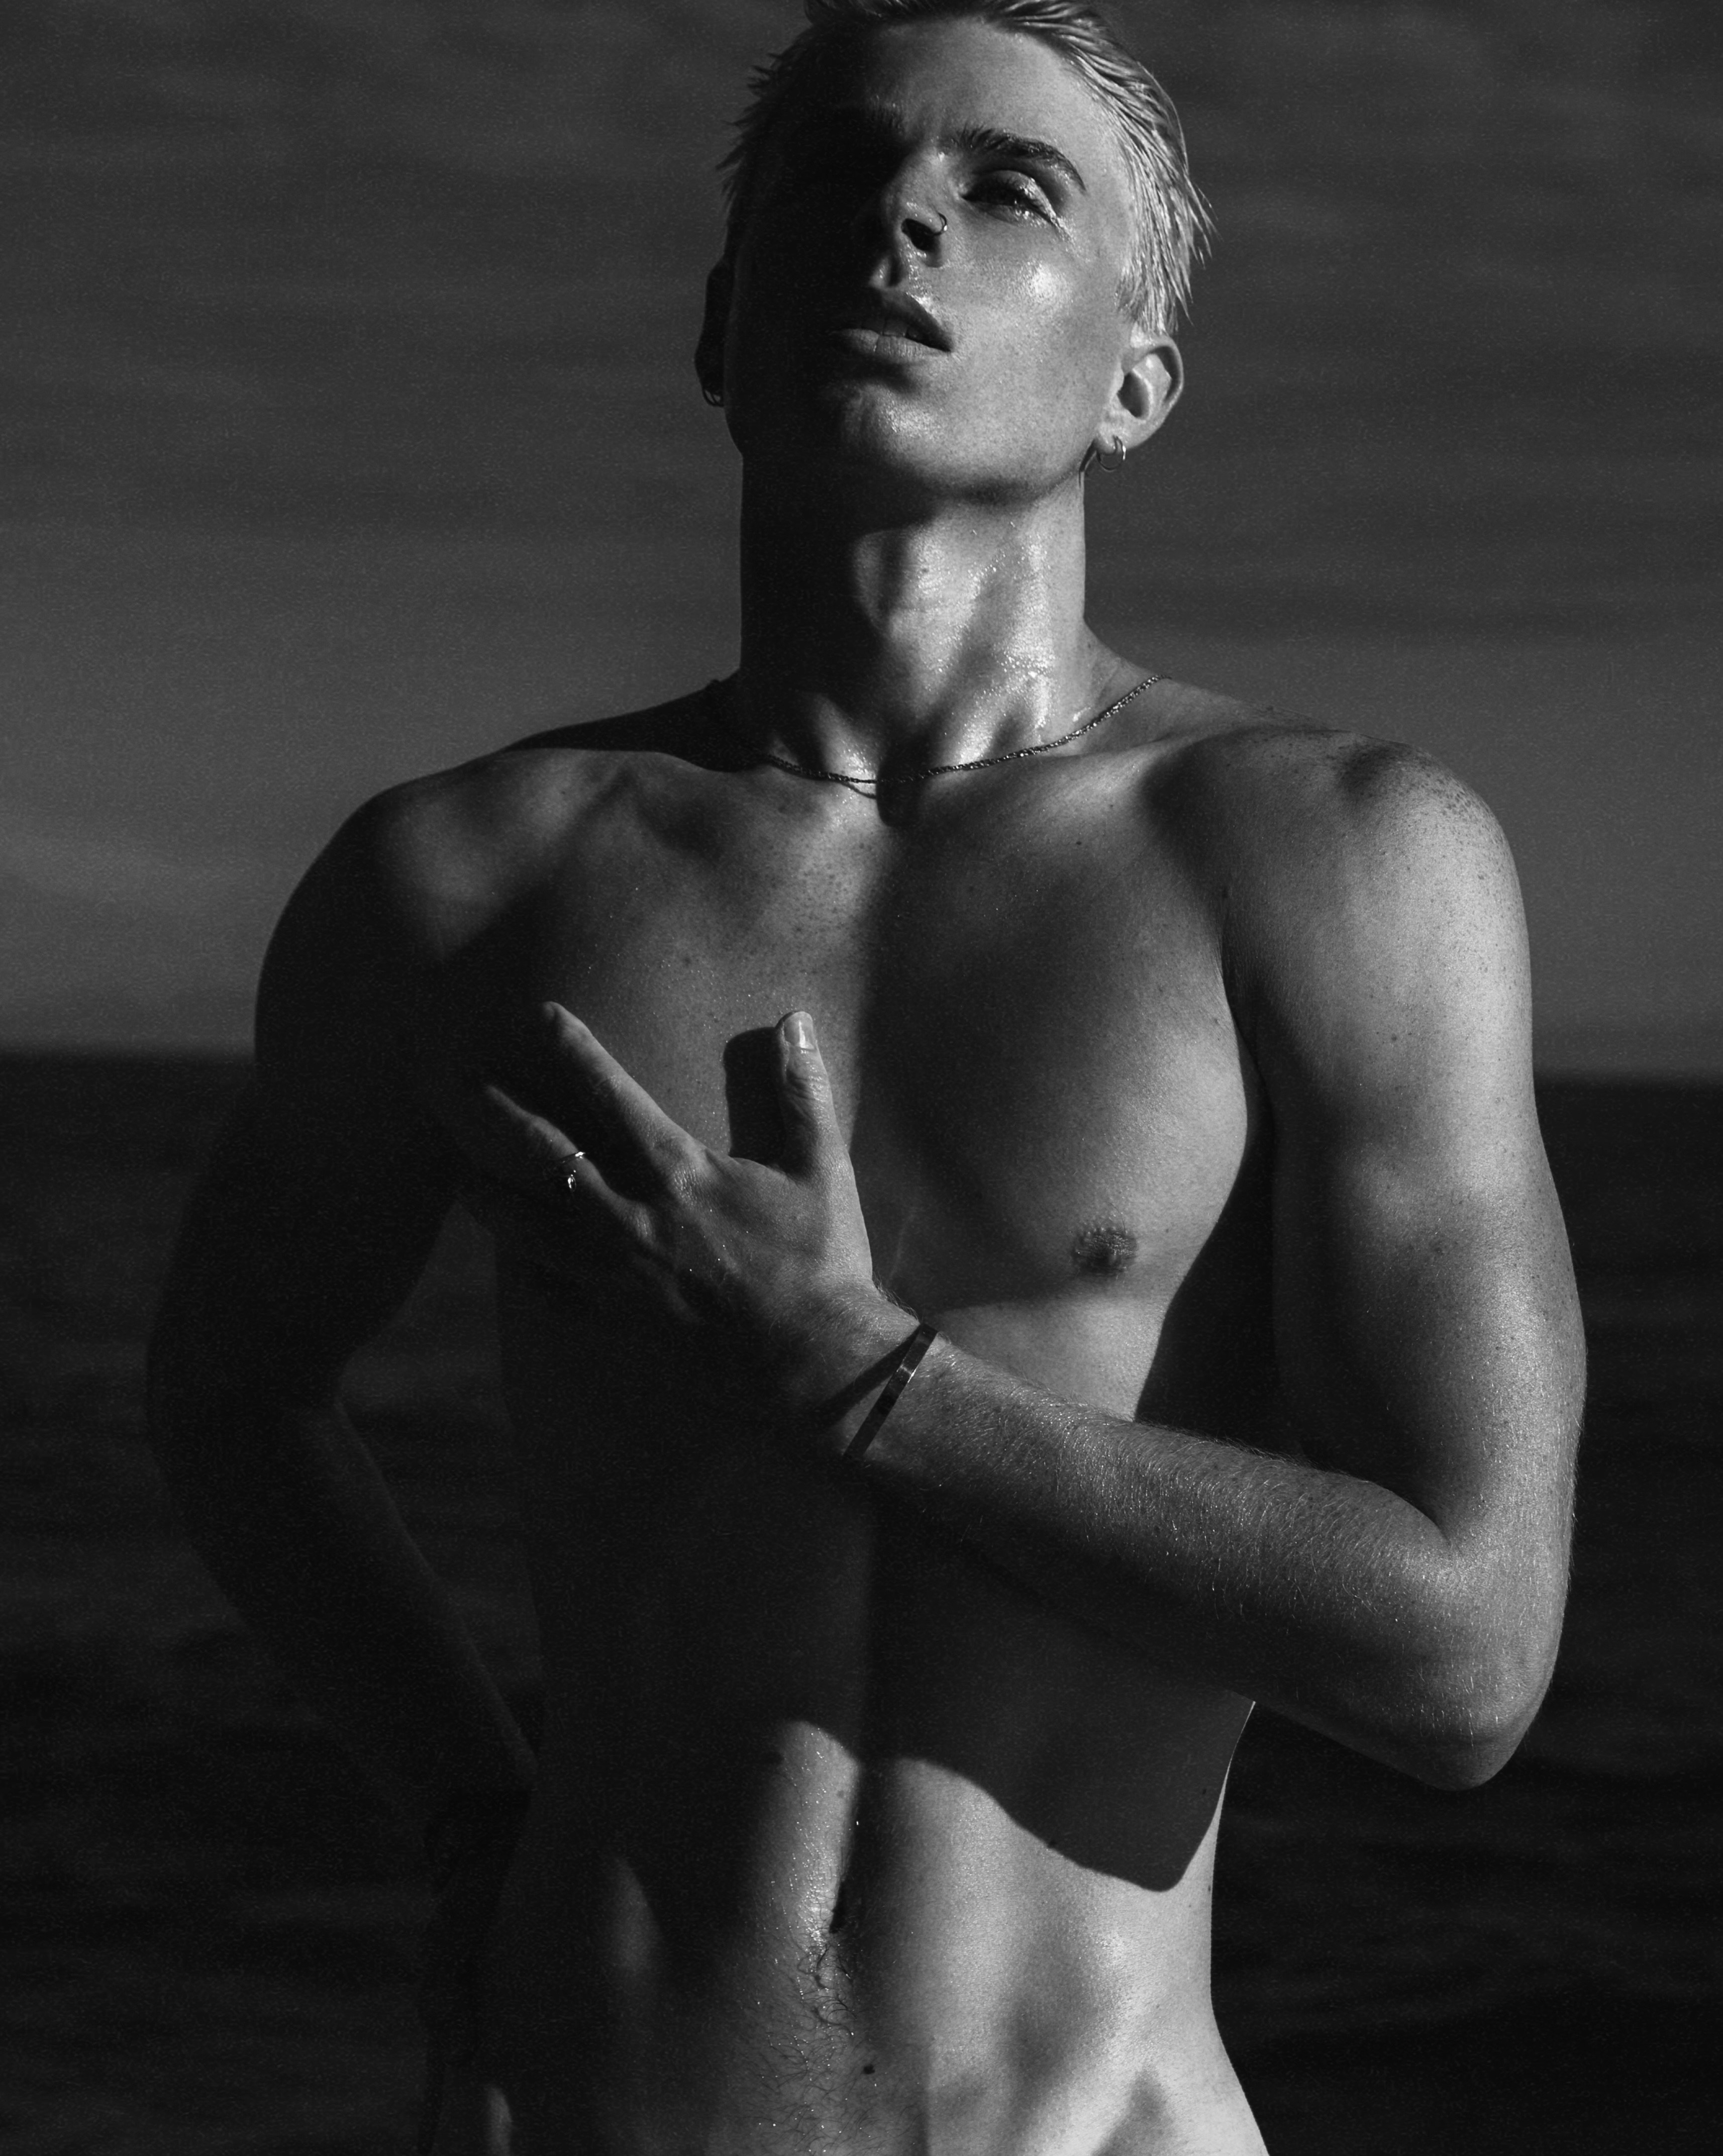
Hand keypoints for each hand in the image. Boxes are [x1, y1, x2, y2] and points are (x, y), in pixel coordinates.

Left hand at [445, 1005, 887, 1403]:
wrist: (815, 1363)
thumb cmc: (821, 1261)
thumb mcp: (821, 1166)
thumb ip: (801, 1090)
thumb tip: (793, 1019)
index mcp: (679, 1173)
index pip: (610, 1094)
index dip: (571, 1050)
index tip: (540, 1016)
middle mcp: (632, 1219)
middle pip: (546, 1156)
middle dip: (498, 1115)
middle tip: (457, 1087)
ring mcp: (616, 1276)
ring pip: (530, 1229)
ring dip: (490, 1198)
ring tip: (459, 1176)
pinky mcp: (616, 1323)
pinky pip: (552, 1294)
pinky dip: (526, 1271)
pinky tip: (511, 1258)